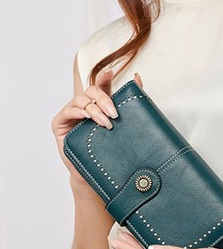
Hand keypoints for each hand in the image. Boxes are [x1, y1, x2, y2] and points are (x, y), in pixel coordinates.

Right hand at [51, 66, 143, 185]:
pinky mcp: (60, 123)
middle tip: (114, 113)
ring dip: (94, 110)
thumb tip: (138, 78)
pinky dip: (77, 112)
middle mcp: (85, 107)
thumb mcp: (122, 126)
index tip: (111, 72)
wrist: (95, 176)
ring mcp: (72, 114)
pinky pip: (67, 112)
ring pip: (81, 101)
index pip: (102, 85)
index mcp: (99, 105)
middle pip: (92, 91)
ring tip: (105, 123)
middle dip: (104, 100)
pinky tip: (86, 117)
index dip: (105, 77)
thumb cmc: (108, 152)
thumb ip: (129, 103)